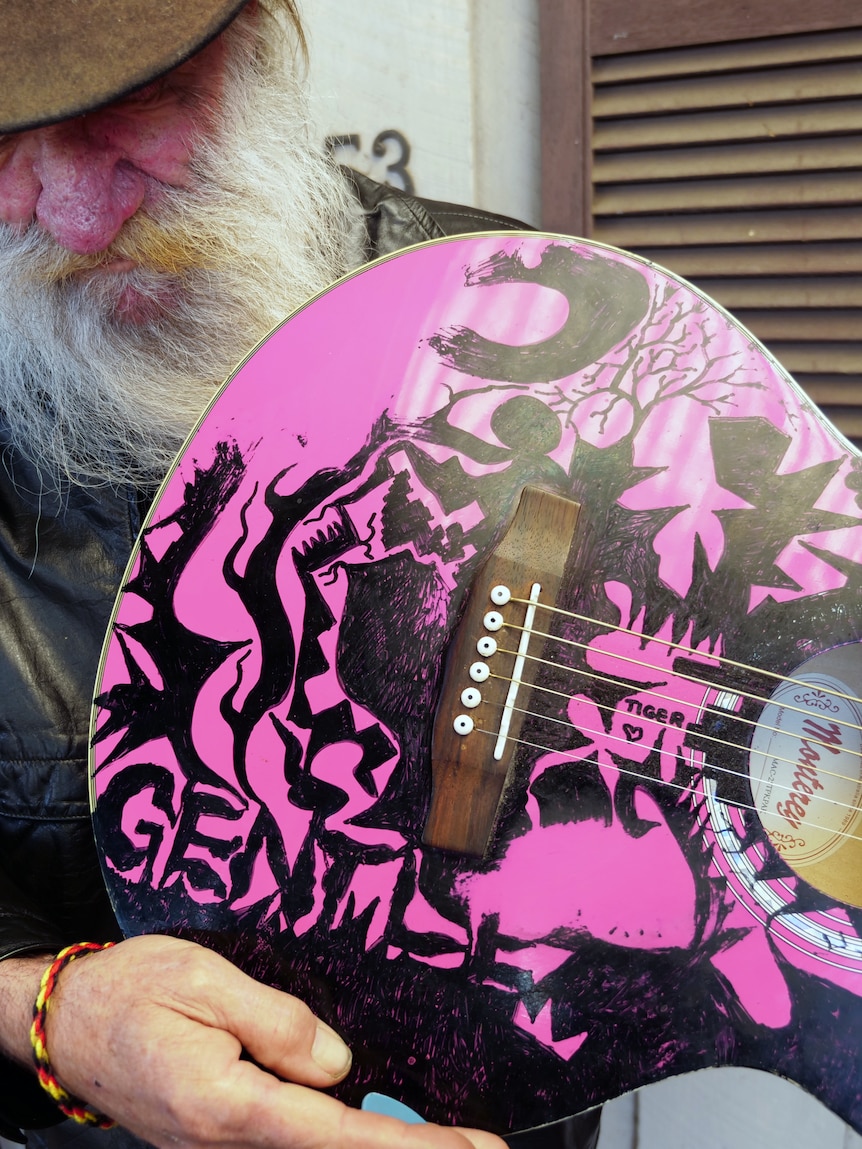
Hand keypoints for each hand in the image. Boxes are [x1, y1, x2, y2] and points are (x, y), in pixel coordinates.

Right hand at [43, 934, 504, 1148]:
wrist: (66, 1023)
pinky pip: (290, 1139)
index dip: (415, 1146)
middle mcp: (230, 1141)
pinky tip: (373, 1119)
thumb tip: (341, 1064)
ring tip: (442, 1132)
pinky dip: (341, 1134)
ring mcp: (222, 1147)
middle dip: (409, 1148)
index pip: (343, 1137)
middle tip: (480, 1143)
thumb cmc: (131, 991)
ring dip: (377, 1141)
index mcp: (231, 1105)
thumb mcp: (204, 980)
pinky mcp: (218, 1136)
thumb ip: (280, 1023)